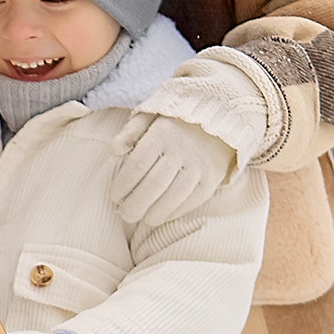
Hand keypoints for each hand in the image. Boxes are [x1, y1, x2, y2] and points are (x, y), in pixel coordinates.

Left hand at [110, 112, 236, 227]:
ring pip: (174, 195)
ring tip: (143, 218)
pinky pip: (193, 200)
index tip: (114, 197)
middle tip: (126, 214)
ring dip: (155, 212)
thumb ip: (130, 132)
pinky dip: (176, 211)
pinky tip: (163, 216)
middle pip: (154, 184)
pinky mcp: (212, 178)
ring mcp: (199, 165)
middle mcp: (182, 150)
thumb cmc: (175, 120)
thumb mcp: (150, 115)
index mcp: (162, 134)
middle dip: (136, 204)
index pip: (137, 164)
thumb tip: (112, 150)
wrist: (220, 117)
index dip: (123, 184)